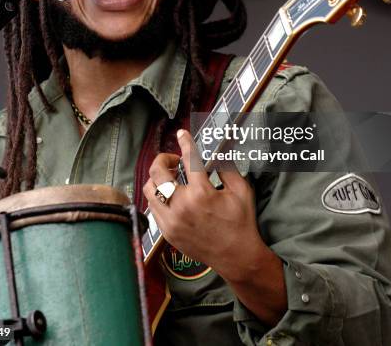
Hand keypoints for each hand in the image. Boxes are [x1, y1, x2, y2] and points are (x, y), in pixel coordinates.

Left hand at [143, 128, 264, 281]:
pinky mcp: (167, 232)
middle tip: (174, 160)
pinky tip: (170, 195)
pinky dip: (158, 197)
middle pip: (157, 172)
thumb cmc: (241, 222)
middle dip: (163, 159)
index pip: (188, 159)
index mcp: (201, 193)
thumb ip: (227, 167)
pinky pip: (153, 208)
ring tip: (170, 178)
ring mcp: (171, 221)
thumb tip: (219, 149)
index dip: (185, 142)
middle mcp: (181, 206)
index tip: (182, 134)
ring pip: (149, 190)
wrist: (236, 257)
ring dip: (157, 179)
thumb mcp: (241, 190)